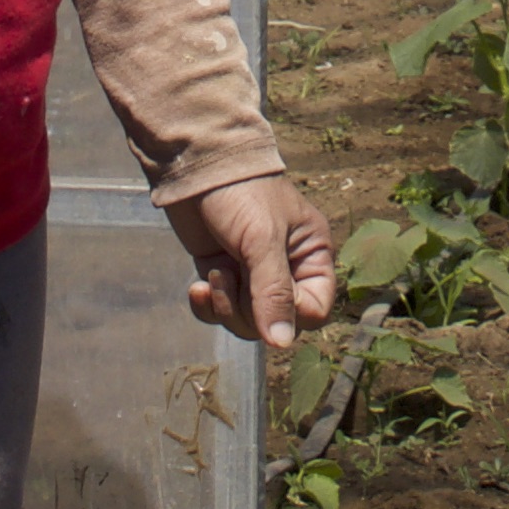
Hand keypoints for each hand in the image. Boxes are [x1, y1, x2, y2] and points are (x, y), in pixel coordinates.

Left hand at [168, 172, 340, 351]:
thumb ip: (273, 292)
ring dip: (225, 305)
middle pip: (275, 323)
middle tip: (228, 276)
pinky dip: (207, 306)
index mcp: (311, 256)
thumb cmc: (241, 193)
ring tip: (214, 274)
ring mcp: (252, 275)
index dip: (289, 315)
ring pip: (246, 322)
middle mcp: (287, 270)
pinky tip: (196, 287)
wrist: (194, 164)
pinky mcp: (222, 275)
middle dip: (247, 310)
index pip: (313, 311)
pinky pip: (219, 312)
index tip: (262, 297)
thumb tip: (280, 344)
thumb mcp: (262, 239)